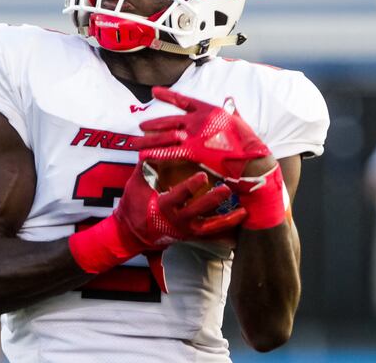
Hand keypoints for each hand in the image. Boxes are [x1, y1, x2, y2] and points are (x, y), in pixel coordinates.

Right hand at [69, 161, 246, 290]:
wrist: (133, 232)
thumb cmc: (134, 204)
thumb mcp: (135, 183)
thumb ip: (146, 165)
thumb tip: (156, 141)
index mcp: (161, 207)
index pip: (177, 197)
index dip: (189, 187)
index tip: (202, 175)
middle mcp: (175, 220)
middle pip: (196, 211)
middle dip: (211, 200)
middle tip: (225, 188)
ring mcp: (186, 229)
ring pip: (208, 224)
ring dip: (225, 215)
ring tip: (241, 203)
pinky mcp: (192, 234)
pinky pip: (212, 231)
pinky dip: (228, 223)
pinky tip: (242, 213)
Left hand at [138, 86, 271, 181]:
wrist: (254, 160)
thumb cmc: (249, 142)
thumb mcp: (241, 120)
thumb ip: (232, 109)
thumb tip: (229, 99)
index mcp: (209, 110)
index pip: (184, 100)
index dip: (167, 95)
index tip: (154, 92)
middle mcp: (199, 120)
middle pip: (170, 120)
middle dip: (153, 124)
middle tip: (140, 125)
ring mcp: (195, 136)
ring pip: (166, 136)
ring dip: (148, 140)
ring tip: (134, 143)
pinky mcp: (194, 152)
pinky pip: (170, 152)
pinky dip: (155, 153)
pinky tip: (143, 155)